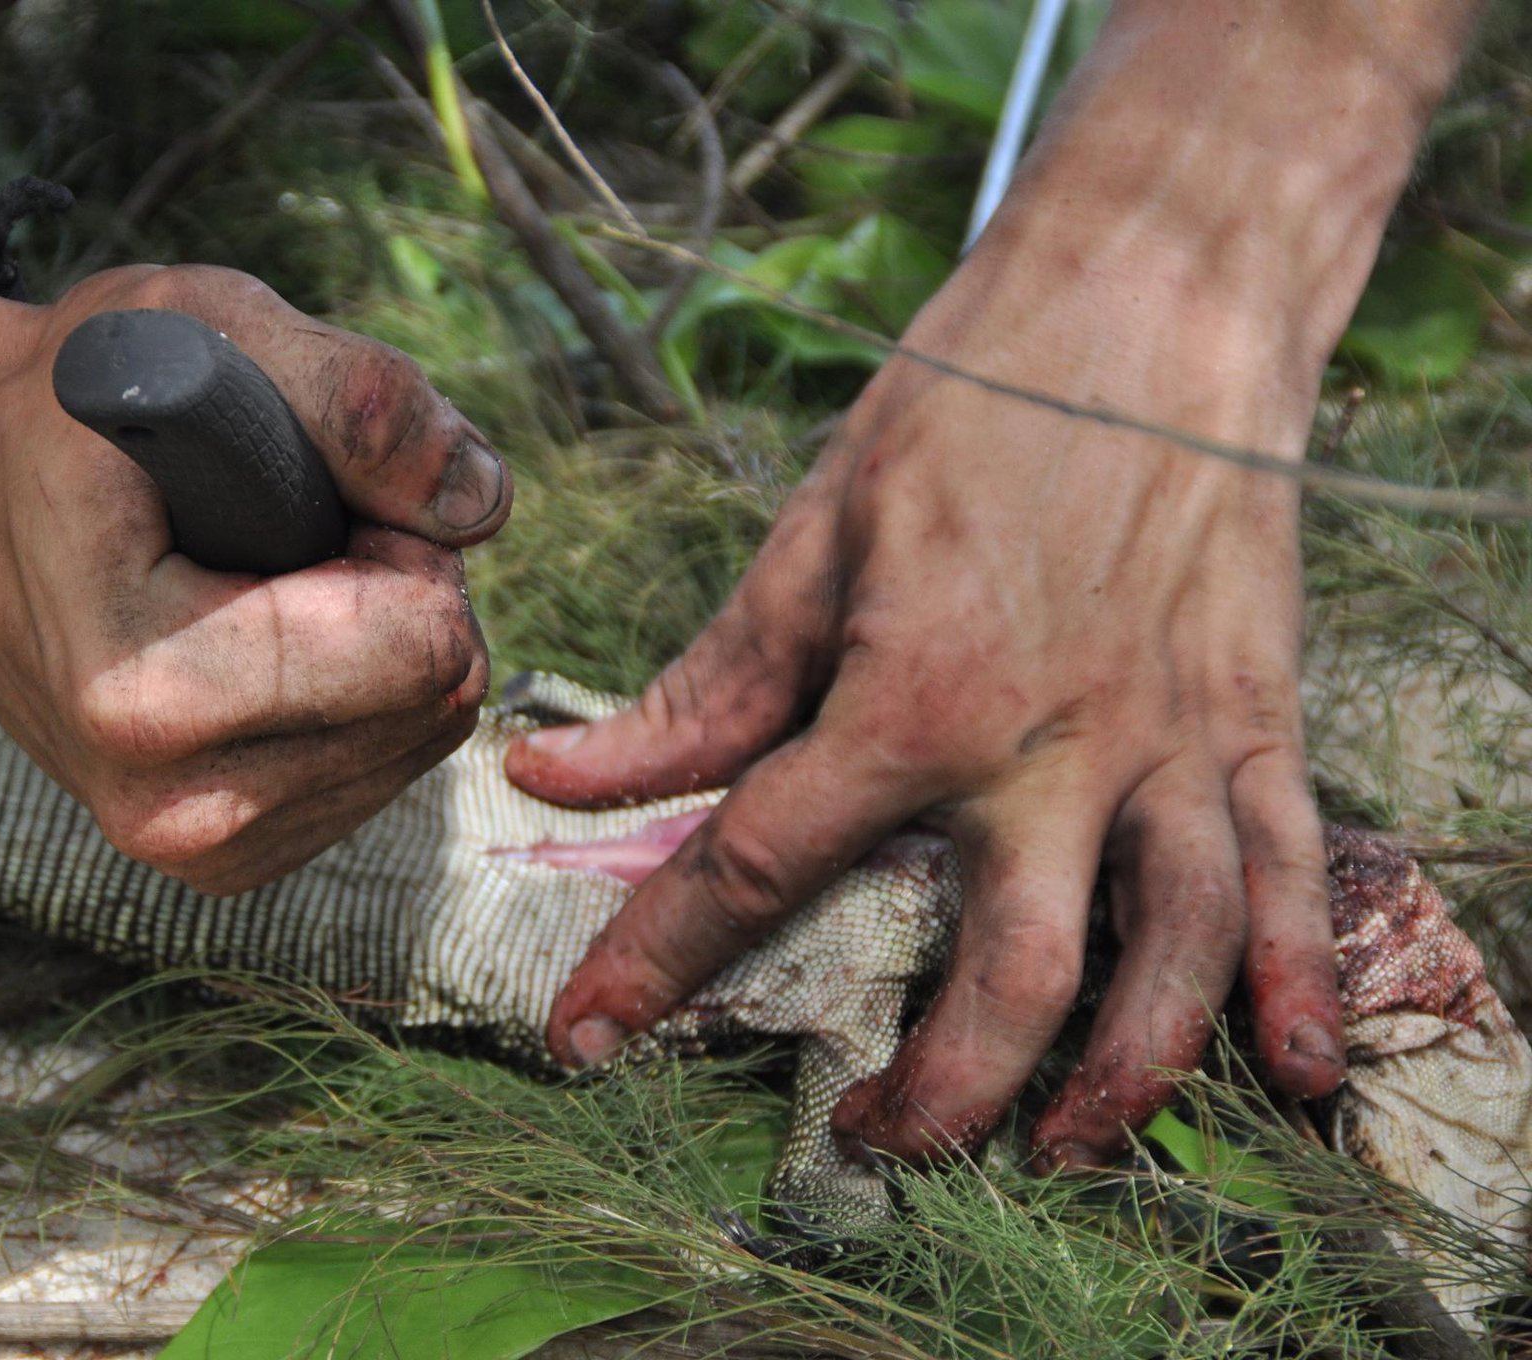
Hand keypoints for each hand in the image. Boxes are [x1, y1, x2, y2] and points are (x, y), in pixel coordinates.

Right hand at [0, 264, 508, 892]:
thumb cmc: (69, 408)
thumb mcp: (200, 332)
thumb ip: (357, 400)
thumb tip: (481, 503)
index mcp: (145, 686)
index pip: (418, 648)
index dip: (400, 538)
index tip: (312, 494)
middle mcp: (170, 803)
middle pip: (436, 697)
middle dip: (399, 592)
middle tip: (286, 535)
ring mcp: (196, 848)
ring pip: (423, 736)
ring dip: (382, 643)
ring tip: (264, 581)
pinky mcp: (224, 862)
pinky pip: (384, 769)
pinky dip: (359, 694)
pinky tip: (267, 642)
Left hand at [507, 210, 1351, 1169]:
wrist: (1150, 298)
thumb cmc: (967, 405)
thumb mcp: (812, 536)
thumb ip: (699, 685)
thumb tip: (556, 769)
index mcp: (913, 693)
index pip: (759, 863)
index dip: (657, 964)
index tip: (587, 1042)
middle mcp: (1051, 744)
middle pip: (1006, 967)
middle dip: (938, 1085)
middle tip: (874, 1133)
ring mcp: (1167, 741)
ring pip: (1169, 951)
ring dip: (1118, 1074)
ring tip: (1051, 1145)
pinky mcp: (1254, 719)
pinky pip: (1295, 871)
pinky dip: (1300, 974)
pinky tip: (1291, 1066)